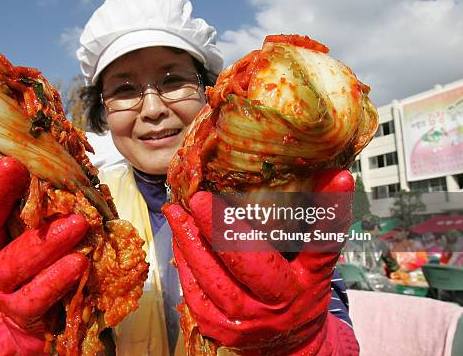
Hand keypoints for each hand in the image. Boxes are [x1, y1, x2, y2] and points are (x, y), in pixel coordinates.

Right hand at [0, 126, 88, 355]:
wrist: (46, 318)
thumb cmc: (43, 256)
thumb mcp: (36, 219)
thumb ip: (35, 189)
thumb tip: (35, 144)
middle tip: (14, 165)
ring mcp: (2, 282)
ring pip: (14, 261)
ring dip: (45, 242)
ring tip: (77, 224)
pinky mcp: (22, 311)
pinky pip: (35, 297)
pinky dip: (56, 280)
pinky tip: (78, 264)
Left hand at [163, 170, 358, 355]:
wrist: (290, 347)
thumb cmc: (301, 294)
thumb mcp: (315, 264)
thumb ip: (318, 225)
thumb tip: (332, 175)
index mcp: (309, 281)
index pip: (322, 244)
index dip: (329, 211)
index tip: (337, 177)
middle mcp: (280, 302)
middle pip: (252, 264)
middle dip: (222, 229)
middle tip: (200, 199)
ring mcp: (248, 320)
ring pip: (213, 279)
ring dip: (191, 243)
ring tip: (176, 213)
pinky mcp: (220, 328)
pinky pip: (195, 293)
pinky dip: (184, 263)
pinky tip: (178, 239)